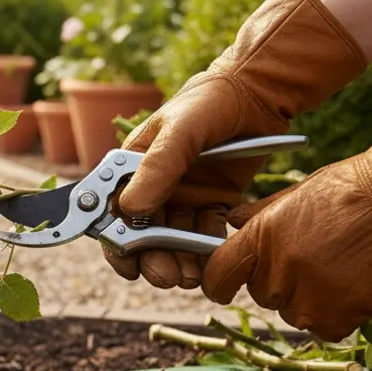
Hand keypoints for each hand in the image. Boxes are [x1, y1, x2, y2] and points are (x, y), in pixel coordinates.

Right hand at [106, 0, 365, 288]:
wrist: (260, 94)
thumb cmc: (210, 102)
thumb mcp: (181, 129)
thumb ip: (156, 167)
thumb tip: (127, 210)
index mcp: (131, 168)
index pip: (111, 212)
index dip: (114, 242)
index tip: (128, 264)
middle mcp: (153, 187)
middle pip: (141, 235)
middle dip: (150, 259)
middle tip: (166, 276)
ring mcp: (183, 198)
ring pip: (171, 241)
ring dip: (177, 261)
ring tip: (189, 276)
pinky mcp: (212, 204)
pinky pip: (203, 236)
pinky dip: (204, 251)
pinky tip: (211, 259)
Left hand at [202, 78, 371, 340]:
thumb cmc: (355, 189)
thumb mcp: (297, 194)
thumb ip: (259, 215)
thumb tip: (230, 220)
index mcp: (259, 239)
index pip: (216, 277)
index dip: (220, 282)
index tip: (227, 285)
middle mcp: (275, 273)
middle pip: (260, 294)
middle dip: (280, 282)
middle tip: (316, 257)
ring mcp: (305, 300)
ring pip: (292, 313)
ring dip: (310, 299)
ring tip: (342, 266)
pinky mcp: (336, 320)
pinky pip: (324, 328)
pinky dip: (339, 314)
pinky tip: (357, 284)